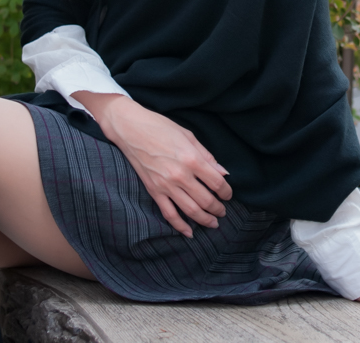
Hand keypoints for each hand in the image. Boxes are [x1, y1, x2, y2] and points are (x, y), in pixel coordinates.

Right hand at [72, 92, 231, 237]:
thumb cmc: (160, 127)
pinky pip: (169, 214)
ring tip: (213, 222)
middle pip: (206, 200)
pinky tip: (190, 233)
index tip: (228, 194)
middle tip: (223, 211)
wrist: (130, 129)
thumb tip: (223, 172)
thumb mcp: (188, 135)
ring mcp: (166, 185)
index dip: (226, 192)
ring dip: (205, 220)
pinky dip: (180, 226)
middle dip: (218, 209)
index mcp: (192, 158)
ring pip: (191, 211)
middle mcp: (180, 175)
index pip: (217, 183)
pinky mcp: (153, 191)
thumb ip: (206, 155)